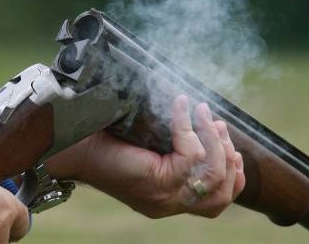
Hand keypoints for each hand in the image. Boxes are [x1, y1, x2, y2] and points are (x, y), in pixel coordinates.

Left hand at [45, 95, 244, 217]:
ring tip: (204, 115)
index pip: (215, 202)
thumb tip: (204, 121)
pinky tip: (181, 106)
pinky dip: (190, 126)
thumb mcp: (149, 147)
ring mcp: (164, 196)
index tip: (231, 145)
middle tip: (218, 126)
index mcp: (168, 198)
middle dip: (228, 157)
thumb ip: (174, 146)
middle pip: (220, 194)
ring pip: (212, 176)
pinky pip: (191, 154)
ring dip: (215, 141)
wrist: (75, 146)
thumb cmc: (107, 142)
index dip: (232, 175)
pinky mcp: (156, 182)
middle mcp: (168, 203)